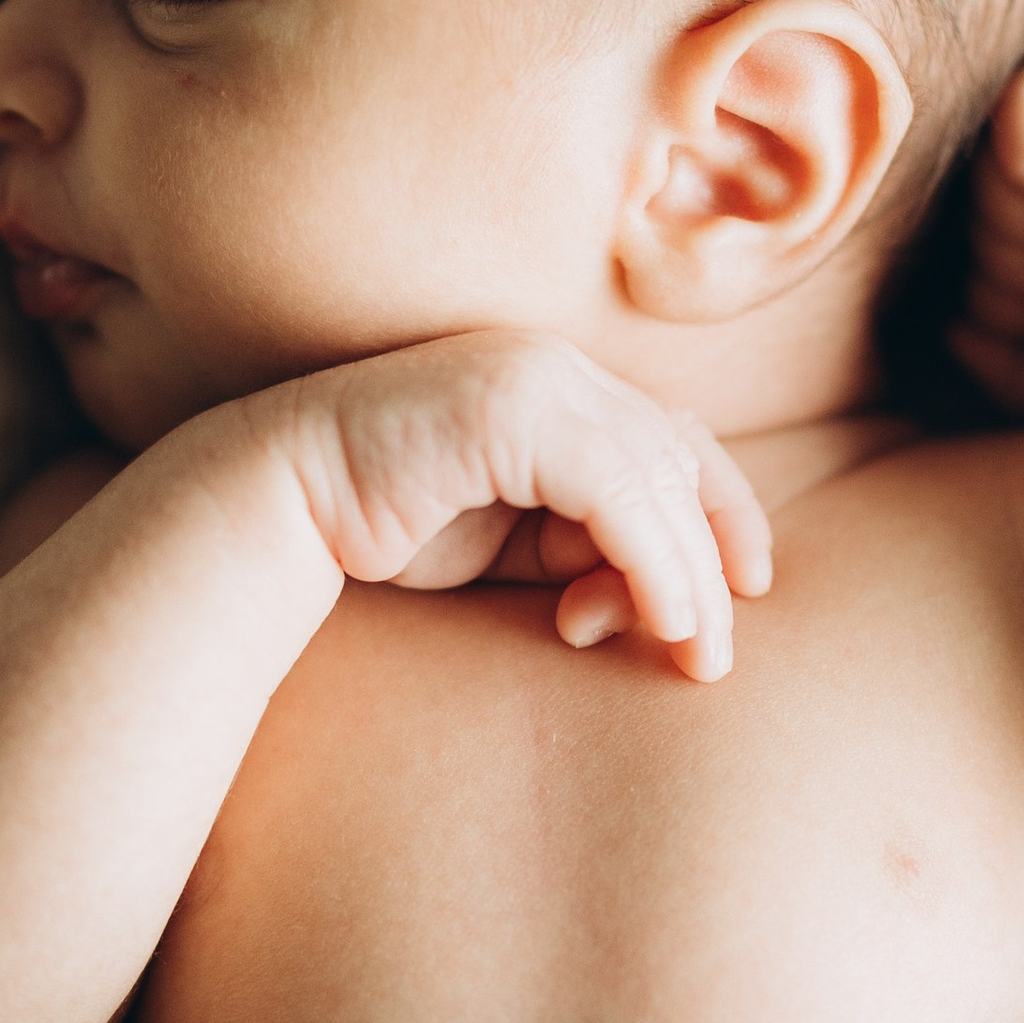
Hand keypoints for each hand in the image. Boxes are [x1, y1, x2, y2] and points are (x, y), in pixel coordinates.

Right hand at [258, 330, 771, 679]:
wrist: (279, 505)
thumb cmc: (386, 529)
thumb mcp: (511, 545)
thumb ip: (582, 550)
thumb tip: (661, 592)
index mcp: (560, 386)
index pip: (675, 439)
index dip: (724, 511)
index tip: (744, 588)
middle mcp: (558, 367)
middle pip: (680, 459)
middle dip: (712, 560)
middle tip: (715, 655)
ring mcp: (536, 377)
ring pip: (659, 477)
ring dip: (687, 575)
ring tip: (694, 652)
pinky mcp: (513, 409)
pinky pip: (617, 492)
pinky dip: (650, 560)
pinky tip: (656, 618)